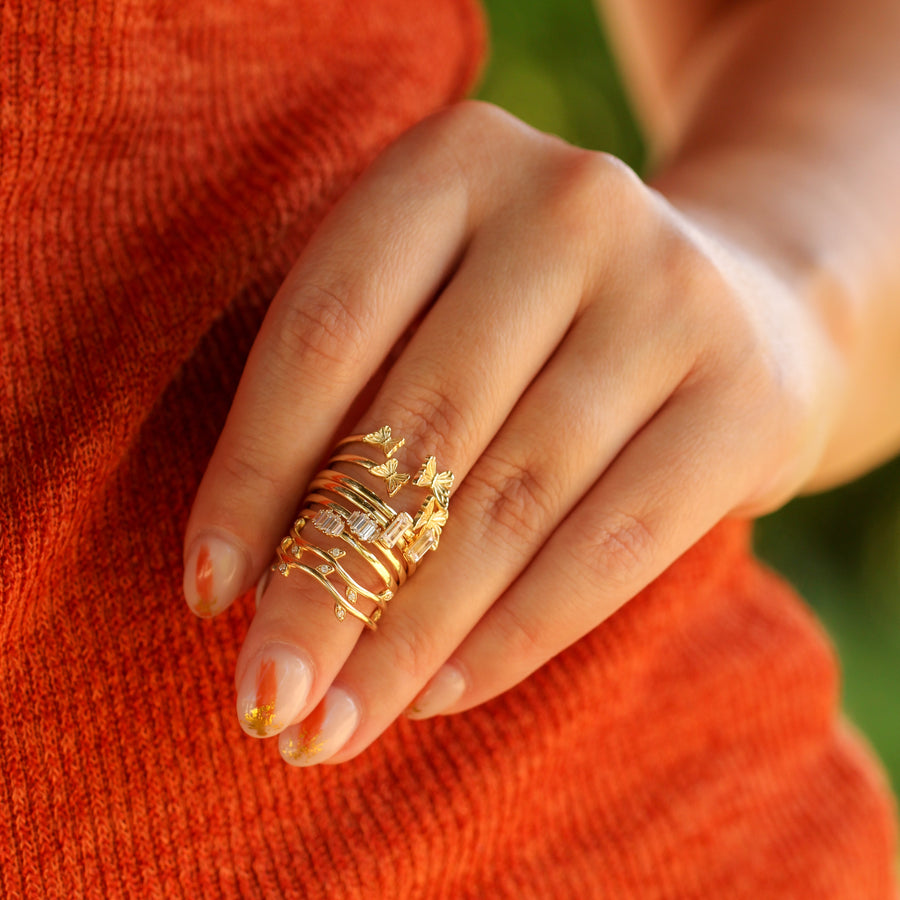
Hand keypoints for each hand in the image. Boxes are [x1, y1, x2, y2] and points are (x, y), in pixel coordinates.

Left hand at [182, 101, 841, 764]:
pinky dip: (513, 637)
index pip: (323, 333)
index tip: (210, 595)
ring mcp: (669, 294)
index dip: (252, 477)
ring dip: (409, 639)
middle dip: (326, 589)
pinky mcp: (743, 396)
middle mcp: (568, 207)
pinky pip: (610, 546)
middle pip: (415, 430)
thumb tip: (258, 588)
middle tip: (270, 700)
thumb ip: (355, 409)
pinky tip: (440, 693)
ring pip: (510, 503)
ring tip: (337, 724)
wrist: (736, 301)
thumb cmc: (536, 321)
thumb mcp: (434, 313)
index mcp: (455, 161)